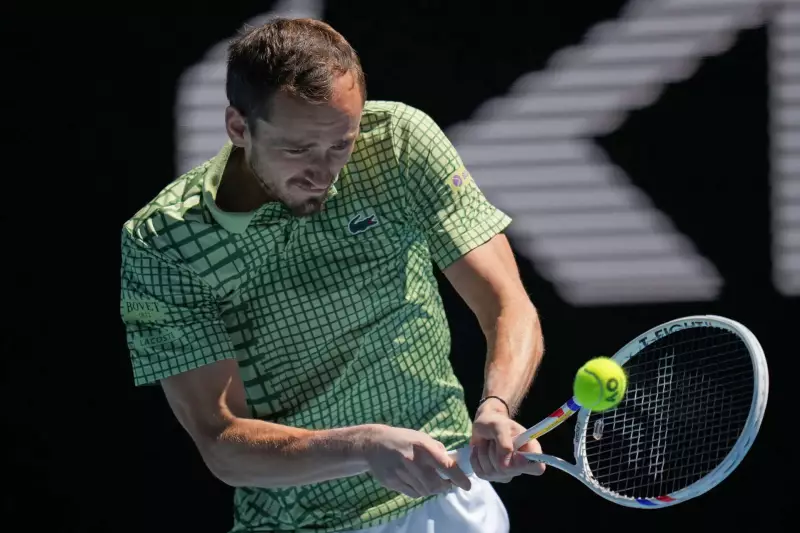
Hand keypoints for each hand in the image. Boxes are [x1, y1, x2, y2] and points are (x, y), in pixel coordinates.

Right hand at [357, 424, 471, 497]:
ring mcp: (401, 472)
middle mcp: (412, 460)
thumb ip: (437, 449)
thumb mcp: (420, 437)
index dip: (458, 477)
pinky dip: (421, 491)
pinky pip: (413, 493)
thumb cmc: (402, 439)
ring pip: (425, 491)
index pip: (445, 465)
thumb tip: (452, 462)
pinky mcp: (393, 482)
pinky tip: (420, 483)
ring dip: (433, 490)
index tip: (467, 485)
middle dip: (445, 487)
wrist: (374, 444)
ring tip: (434, 482)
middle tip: (448, 484)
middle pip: (435, 484)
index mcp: (422, 446)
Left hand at [469, 399, 545, 482]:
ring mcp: (507, 473)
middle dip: (495, 452)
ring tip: (487, 442)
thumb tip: (505, 464)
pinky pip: (482, 474)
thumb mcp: (500, 426)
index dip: (525, 464)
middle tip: (494, 439)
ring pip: (492, 472)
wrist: (484, 426)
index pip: (538, 468)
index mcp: (531, 451)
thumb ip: (504, 442)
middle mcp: (521, 466)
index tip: (514, 453)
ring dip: (484, 453)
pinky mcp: (493, 476)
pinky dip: (476, 459)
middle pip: (508, 471)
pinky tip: (479, 450)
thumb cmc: (495, 422)